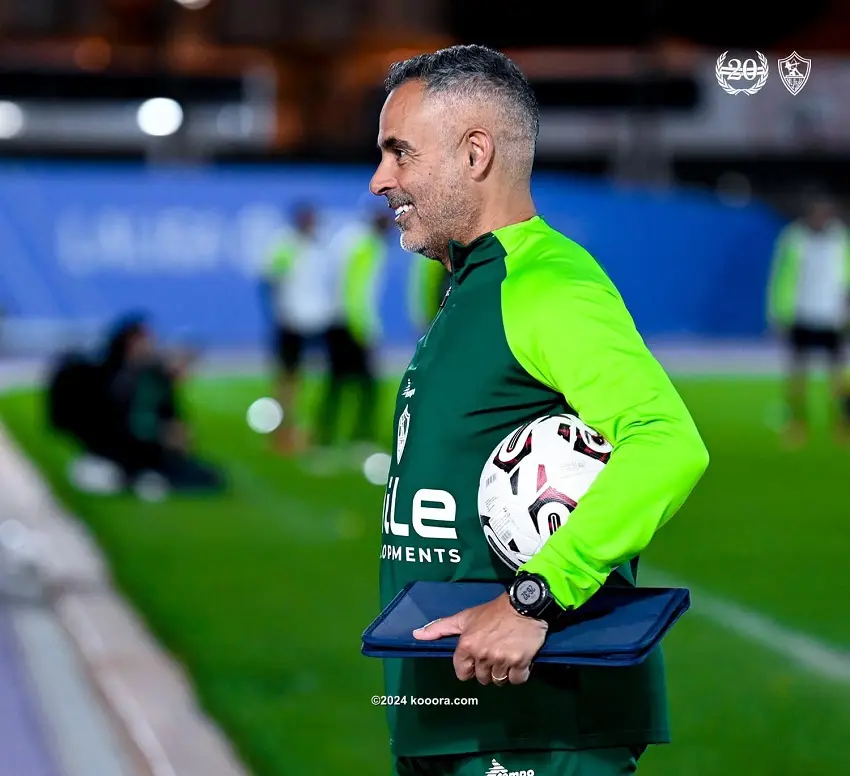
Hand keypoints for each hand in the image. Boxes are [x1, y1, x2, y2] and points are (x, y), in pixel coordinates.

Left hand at [412, 592, 546, 685]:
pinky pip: (517, 680)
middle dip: (486, 669)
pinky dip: (519, 673)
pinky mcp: (520, 663)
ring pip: (498, 680)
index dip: (468, 667)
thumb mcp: (465, 617)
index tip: (476, 659)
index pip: (462, 672)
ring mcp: (501, 660)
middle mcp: (482, 654)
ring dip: (502, 672)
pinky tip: (518, 660)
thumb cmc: (492, 611)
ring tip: (506, 656)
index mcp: (467, 645)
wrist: (524, 604)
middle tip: (493, 653)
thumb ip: (440, 627)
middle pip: (481, 678)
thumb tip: (416, 635)